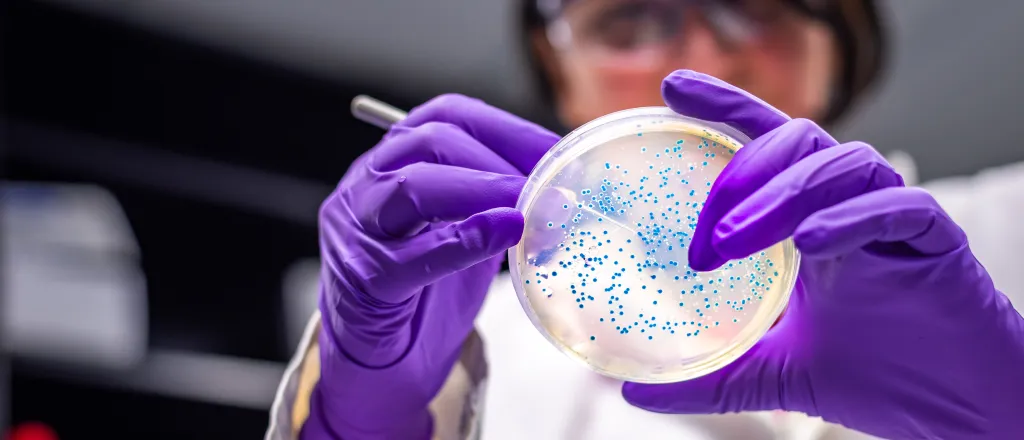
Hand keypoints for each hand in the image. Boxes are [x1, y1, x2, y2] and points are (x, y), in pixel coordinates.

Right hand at [302, 95, 558, 439]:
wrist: (378, 363)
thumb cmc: (423, 295)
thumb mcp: (465, 233)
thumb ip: (498, 205)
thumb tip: (564, 188)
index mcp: (393, 163)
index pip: (447, 116)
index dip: (506, 128)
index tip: (557, 151)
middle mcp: (367, 186)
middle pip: (429, 142)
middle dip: (497, 158)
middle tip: (549, 184)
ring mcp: (358, 231)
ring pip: (411, 187)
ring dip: (481, 190)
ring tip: (527, 205)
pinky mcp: (364, 281)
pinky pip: (411, 255)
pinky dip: (463, 240)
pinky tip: (503, 233)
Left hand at [621, 71, 1023, 439]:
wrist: (952, 411)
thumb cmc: (874, 376)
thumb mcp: (772, 373)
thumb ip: (710, 376)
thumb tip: (637, 393)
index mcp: (809, 220)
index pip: (765, 142)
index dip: (723, 108)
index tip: (670, 89)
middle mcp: (848, 206)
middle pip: (797, 140)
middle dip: (742, 173)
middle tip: (705, 236)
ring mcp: (891, 220)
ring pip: (842, 163)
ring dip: (782, 195)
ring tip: (733, 241)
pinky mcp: (935, 242)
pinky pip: (898, 206)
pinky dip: (850, 217)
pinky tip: (811, 243)